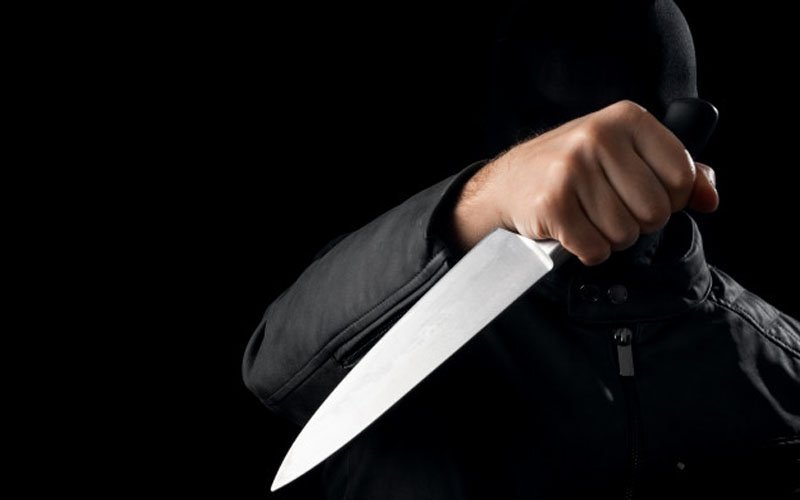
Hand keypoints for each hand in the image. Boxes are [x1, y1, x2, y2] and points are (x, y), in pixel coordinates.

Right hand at [452, 100, 718, 264]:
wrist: (508, 183)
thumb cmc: (574, 169)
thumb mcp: (626, 155)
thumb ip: (675, 171)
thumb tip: (709, 199)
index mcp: (627, 118)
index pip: (682, 176)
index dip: (670, 199)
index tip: (643, 195)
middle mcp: (598, 137)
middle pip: (656, 212)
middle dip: (637, 223)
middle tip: (609, 209)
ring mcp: (572, 169)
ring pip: (625, 234)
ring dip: (610, 238)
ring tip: (588, 218)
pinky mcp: (552, 203)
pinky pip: (594, 249)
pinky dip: (587, 251)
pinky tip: (573, 231)